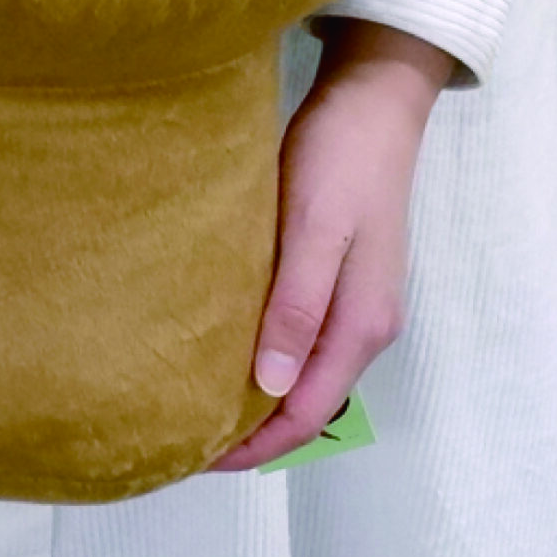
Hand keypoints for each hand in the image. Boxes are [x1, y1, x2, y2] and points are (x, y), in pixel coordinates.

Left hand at [207, 20, 454, 471]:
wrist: (374, 99)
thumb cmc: (341, 158)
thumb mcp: (313, 228)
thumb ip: (296, 306)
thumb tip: (269, 387)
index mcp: (361, 324)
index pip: (305, 415)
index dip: (253, 447)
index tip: (193, 457)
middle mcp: (363, 324)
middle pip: (306, 403)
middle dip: (251, 431)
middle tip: (181, 434)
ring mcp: (355, 300)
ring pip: (302, 372)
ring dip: (256, 394)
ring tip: (194, 396)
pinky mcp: (339, 273)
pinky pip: (301, 337)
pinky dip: (266, 355)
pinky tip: (227, 342)